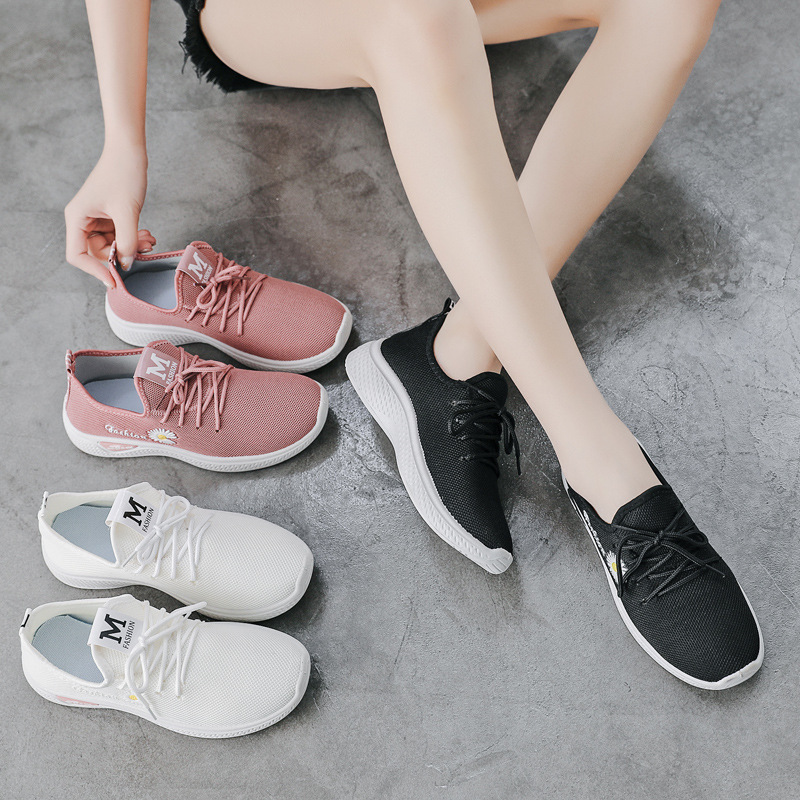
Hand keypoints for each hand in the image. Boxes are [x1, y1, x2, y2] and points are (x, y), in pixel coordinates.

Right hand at [65, 146, 155, 286]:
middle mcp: (83, 220)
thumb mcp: (128, 212)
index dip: (95, 270)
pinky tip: (147, 235)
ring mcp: (97, 219)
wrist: (130, 151)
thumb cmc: (123, 174)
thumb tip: (127, 265)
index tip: (115, 280)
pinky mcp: (110, 217)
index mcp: (77, 218)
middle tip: (144, 250)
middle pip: (97, 253)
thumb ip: (127, 242)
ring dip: (131, 247)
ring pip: (112, 246)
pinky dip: (133, 239)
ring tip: (149, 239)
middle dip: (121, 255)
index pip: (77, 255)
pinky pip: (120, 237)